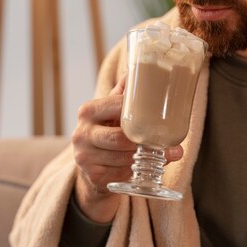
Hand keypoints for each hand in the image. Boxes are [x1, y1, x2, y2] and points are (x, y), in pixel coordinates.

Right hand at [71, 77, 183, 223]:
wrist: (91, 164)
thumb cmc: (108, 129)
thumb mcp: (112, 109)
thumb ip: (125, 92)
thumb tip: (144, 68)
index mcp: (88, 111)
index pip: (117, 106)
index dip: (139, 111)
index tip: (156, 114)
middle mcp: (81, 134)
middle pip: (120, 138)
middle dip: (145, 141)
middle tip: (165, 141)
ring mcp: (84, 158)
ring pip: (124, 158)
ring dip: (146, 159)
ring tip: (164, 155)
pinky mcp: (93, 177)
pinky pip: (122, 175)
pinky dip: (136, 171)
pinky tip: (143, 168)